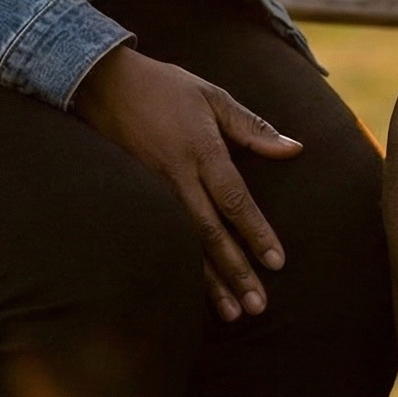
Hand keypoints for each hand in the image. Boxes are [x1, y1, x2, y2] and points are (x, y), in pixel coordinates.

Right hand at [71, 46, 302, 320]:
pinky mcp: (134, 198)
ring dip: (210, 282)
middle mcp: (177, 176)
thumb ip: (253, 127)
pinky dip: (180, 268)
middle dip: (236, 272)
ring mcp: (152, 190)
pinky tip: (193, 292)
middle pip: (211, 234)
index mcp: (201, 150)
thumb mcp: (213, 97)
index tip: (276, 263)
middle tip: (257, 306)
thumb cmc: (164, 87)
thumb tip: (295, 149)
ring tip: (232, 313)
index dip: (256, 233)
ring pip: (185, 245)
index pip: (234, 201)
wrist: (101, 83)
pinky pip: (162, 239)